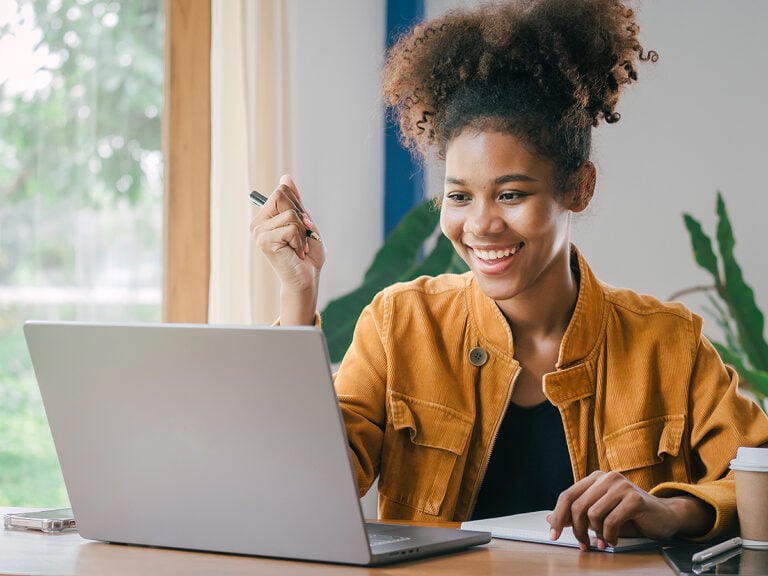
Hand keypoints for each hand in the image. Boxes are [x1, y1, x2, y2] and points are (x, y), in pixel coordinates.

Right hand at [250, 174, 325, 324]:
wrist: (307, 278)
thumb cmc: (306, 254)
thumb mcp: (304, 222)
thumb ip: (295, 202)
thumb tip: (285, 177)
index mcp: (266, 216)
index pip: (282, 191)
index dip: (299, 206)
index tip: (303, 225)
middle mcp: (258, 223)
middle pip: (281, 195)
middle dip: (300, 215)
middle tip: (301, 236)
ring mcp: (258, 232)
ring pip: (289, 214)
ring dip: (302, 231)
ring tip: (298, 247)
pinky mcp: (264, 241)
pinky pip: (291, 228)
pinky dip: (299, 241)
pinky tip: (295, 253)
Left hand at [547, 471, 713, 549]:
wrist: (665, 516)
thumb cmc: (631, 515)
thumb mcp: (600, 515)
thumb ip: (577, 515)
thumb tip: (550, 519)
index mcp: (595, 479)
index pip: (567, 496)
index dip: (558, 517)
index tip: (553, 535)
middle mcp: (606, 477)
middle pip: (577, 506)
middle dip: (577, 530)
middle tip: (583, 545)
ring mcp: (621, 485)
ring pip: (593, 514)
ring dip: (596, 535)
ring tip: (603, 542)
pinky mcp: (634, 498)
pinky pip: (611, 520)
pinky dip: (609, 536)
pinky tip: (613, 541)